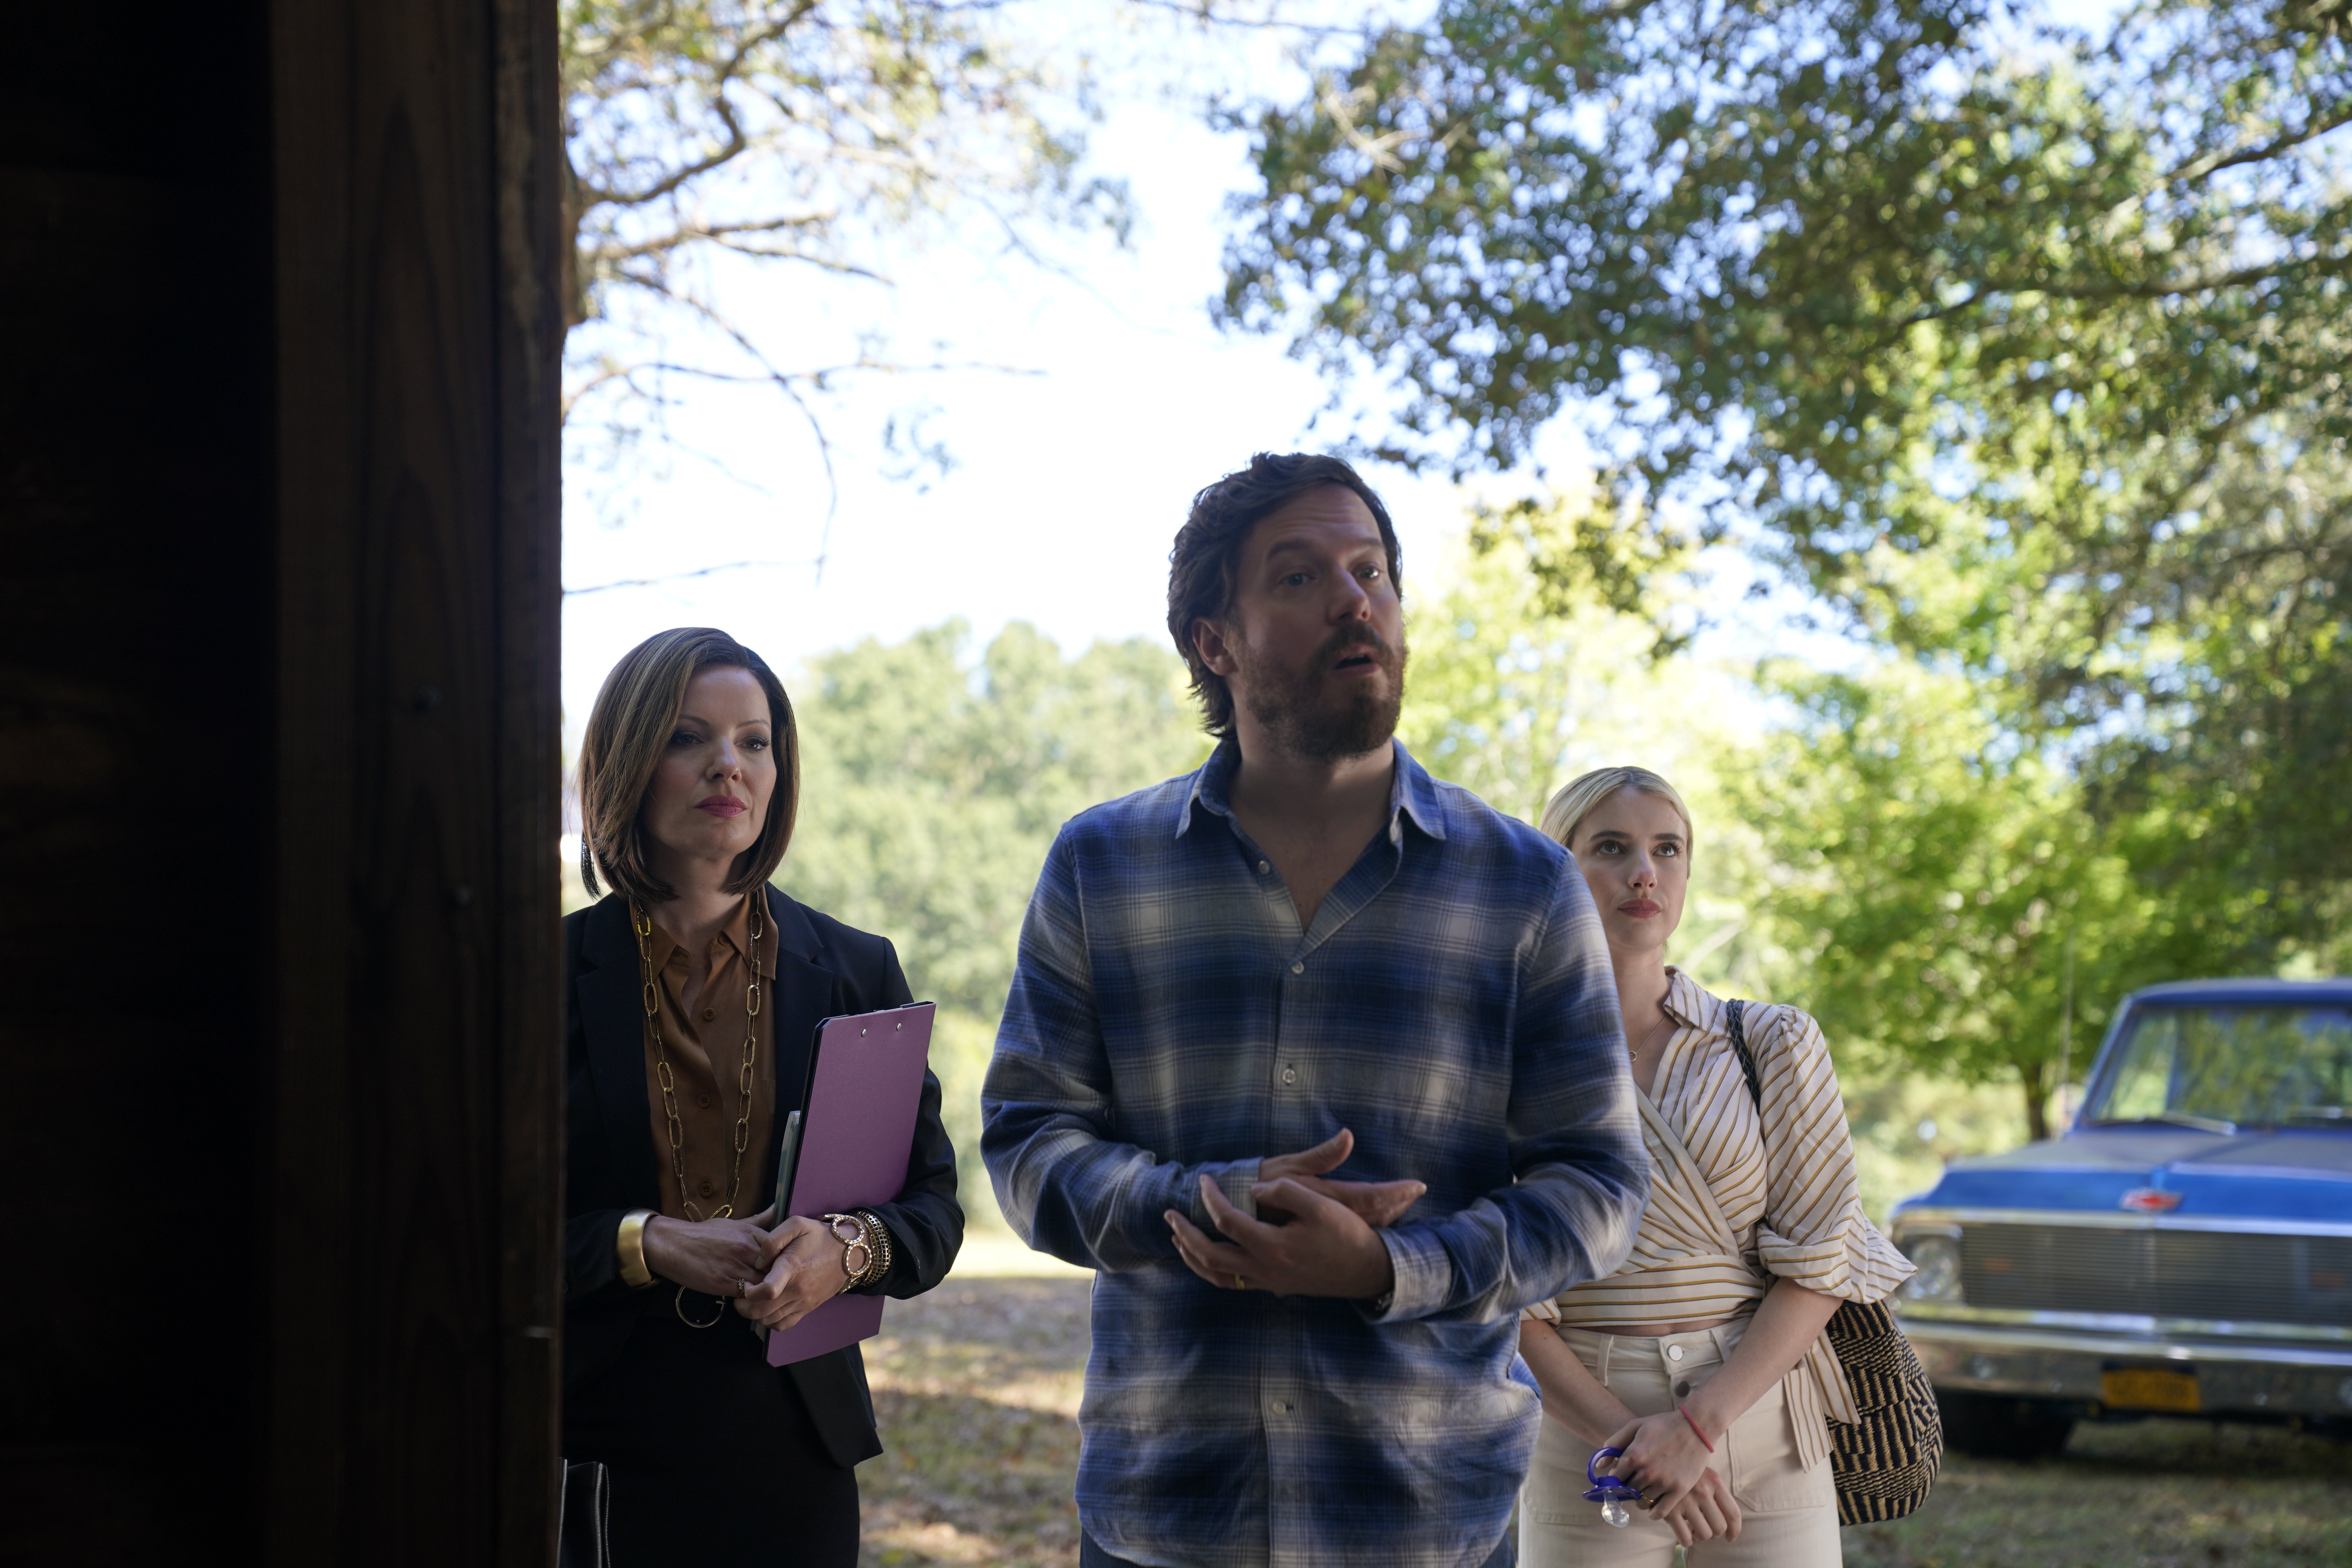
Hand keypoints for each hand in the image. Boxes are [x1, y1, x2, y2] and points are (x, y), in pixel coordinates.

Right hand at [641, 1206, 783, 1298]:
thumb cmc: (704, 1234)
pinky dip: (752, 1298)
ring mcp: (735, 1267)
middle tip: (783, 1284)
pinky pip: (747, 1295)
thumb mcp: (734, 1223)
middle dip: (781, 1278)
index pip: (781, 1249)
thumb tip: (778, 1207)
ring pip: (763, 1283)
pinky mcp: (723, 1283)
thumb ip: (760, 1220)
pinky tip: (751, 1298)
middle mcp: (745, 1249)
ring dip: (767, 1290)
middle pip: (775, 1268)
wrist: (673, 1245)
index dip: (786, 1260)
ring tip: (769, 1293)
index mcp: (751, 1233)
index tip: (787, 1266)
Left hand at [732, 1215, 852, 1332]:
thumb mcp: (796, 1224)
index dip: (748, 1291)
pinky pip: (783, 1325)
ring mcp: (803, 1302)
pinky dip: (770, 1321)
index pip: (767, 1290)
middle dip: (744, 1305)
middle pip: (761, 1311)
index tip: (745, 1283)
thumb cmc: (819, 1236)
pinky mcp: (807, 1308)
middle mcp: (798, 1290)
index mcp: (792, 1268)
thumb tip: (758, 1262)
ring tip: (752, 1300)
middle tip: (741, 1293)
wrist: (848, 1252)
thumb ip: (772, 1240)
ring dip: (754, 1314)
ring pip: (769, 1320)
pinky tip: (767, 1308)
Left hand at [1165, 1172, 1394, 1299]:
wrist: (1368, 1271)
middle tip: (1169, 1214)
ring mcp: (1267, 1281)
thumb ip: (1284, 1192)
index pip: (1227, 1220)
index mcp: (1273, 1246)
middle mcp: (1264, 1268)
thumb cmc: (1346, 1234)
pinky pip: (1231, 1283)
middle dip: (1185, 1233)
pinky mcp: (1273, 1286)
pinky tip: (1206, 1259)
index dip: (1210, 1198)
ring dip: (1192, 1256)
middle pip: (1209, 1255)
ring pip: (1216, 1275)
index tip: (1203, 1179)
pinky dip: (1210, 1271)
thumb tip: (1255, 1190)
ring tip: (1177, 1238)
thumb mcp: (1321, 1203)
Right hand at [1257, 1129, 1424, 1228]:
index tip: (1418, 1186)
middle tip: (1415, 1194)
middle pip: (1372, 1215)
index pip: (1369, 1196)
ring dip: (1382, 1215)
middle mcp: (1328, 1218)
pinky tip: (1369, 1225)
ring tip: (1400, 1206)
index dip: (1395, 1192)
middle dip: (1395, 1205)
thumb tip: (1348, 1136)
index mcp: (1324, 1199)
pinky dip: (1361, 1228)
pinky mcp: (1311, 1238)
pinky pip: (1344, 1235)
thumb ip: (1320, 1155)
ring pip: (1361, 1226)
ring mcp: (1321, 1231)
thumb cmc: (1254, 1184)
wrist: (1226, 1216)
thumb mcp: (1286, 1167)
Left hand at [1604, 1408, 1720, 1522]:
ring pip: (1643, 1501)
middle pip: (1629, 1490)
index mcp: (1634, 1456)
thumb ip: (1614, 1443)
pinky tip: (1653, 1508)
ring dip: (1641, 1499)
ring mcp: (1664, 1482)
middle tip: (1635, 1483)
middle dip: (1629, 1488)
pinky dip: (1654, 1513)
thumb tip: (1599, 1466)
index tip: (1621, 1478)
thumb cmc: (1663, 1424)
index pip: (1616, 1477)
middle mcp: (1647, 1472)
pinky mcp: (1679, 1490)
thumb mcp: (1635, 1426)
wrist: (1695, 1427)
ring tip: (1646, 1491)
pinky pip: (1660, 1511)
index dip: (1617, 1478)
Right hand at [1650, 1468, 1739, 1545]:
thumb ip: (1716, 1493)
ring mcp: (1685, 1500)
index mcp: (1714, 1481)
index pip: (1733, 1513)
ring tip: (1692, 1529)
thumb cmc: (1684, 1470)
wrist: (1655, 1459)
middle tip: (1705, 1529)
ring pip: (1704, 1534)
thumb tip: (1726, 1524)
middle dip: (1714, 1533)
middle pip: (1720, 1527)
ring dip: (1699, 1536)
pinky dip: (1686, 1541)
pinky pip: (1685, 1538)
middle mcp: (1702, 1490)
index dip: (1734, 1530)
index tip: (1730, 1538)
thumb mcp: (1704, 1474)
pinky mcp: (1669, 1510)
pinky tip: (1683, 1534)